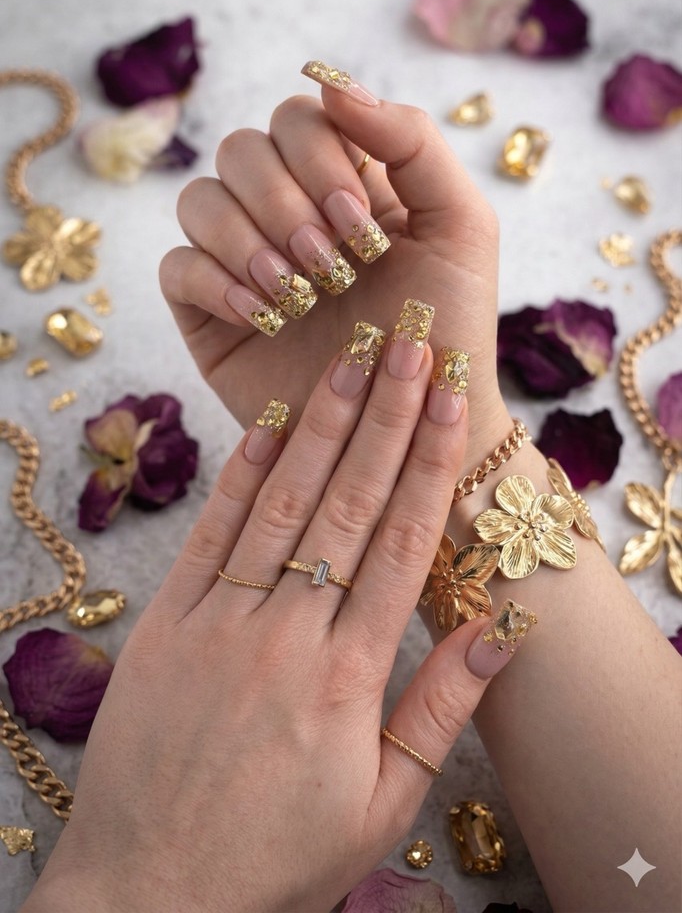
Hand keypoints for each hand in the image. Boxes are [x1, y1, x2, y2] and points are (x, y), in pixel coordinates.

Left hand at [24, 307, 531, 912]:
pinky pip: (211, 535)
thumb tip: (502, 629)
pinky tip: (265, 426)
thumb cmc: (276, 856)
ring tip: (349, 362)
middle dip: (383, 418)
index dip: (427, 463)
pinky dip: (240, 476)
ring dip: (319, 427)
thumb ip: (442, 708)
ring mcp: (219, 622)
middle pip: (347, 504)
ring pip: (281, 504)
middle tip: (408, 348)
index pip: (401, 544)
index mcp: (347, 675)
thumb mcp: (381, 802)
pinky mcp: (166, 624)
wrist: (149, 892)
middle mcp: (285, 633)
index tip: (449, 402)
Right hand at [160, 67, 510, 463]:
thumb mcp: (460, 224)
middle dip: (284, 203)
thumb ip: (411, 139)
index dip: (318, 158)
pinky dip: (216, 281)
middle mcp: (287, 213)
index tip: (359, 224)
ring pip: (199, 200)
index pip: (297, 119)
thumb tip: (329, 83)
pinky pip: (176, 267)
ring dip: (247, 239)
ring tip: (298, 293)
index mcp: (344, 182)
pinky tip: (266, 315)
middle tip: (332, 266)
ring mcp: (243, 262)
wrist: (416, 421)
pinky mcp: (210, 314)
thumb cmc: (447, 326)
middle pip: (240, 150)